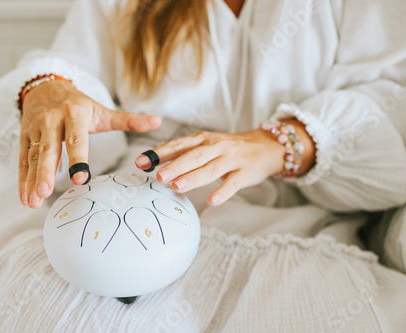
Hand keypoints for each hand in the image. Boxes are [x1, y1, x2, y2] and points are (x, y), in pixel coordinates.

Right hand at [19, 80, 161, 208]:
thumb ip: (128, 120)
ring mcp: (36, 129)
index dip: (78, 158)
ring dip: (32, 180)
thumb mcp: (102, 111)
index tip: (80, 178)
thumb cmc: (78, 104)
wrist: (46, 87)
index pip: (77, 139)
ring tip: (32, 201)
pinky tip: (25, 197)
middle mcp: (52, 121)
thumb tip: (157, 121)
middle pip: (49, 149)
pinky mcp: (24, 137)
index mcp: (75, 114)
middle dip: (46, 172)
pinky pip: (23, 159)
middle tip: (45, 192)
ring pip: (33, 157)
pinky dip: (22, 179)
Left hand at [135, 121, 314, 205]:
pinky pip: (233, 183)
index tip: (140, 162)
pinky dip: (222, 192)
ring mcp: (232, 159)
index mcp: (203, 139)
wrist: (264, 146)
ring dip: (193, 178)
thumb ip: (182, 154)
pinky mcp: (245, 172)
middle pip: (193, 156)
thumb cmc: (228, 149)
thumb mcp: (205, 145)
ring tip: (176, 187)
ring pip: (211, 168)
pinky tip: (211, 200)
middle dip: (175, 166)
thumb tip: (152, 164)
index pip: (178, 145)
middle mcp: (216, 146)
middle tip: (159, 177)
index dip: (159, 153)